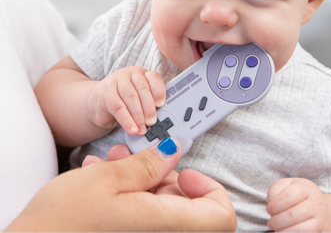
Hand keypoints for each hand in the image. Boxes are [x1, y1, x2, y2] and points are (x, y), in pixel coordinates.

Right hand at [6, 139, 236, 232]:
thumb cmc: (64, 220)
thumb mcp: (108, 179)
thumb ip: (148, 165)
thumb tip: (174, 151)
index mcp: (164, 225)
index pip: (221, 217)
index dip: (211, 189)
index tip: (185, 171)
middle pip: (186, 203)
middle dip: (163, 172)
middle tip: (138, 155)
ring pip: (160, 202)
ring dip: (142, 176)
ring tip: (115, 160)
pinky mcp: (129, 231)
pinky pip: (143, 209)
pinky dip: (130, 190)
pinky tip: (105, 175)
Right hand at [87, 66, 164, 134]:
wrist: (99, 103)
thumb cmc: (123, 101)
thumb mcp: (138, 100)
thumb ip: (148, 104)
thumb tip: (157, 119)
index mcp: (141, 73)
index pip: (153, 77)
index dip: (159, 91)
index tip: (161, 105)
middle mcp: (129, 74)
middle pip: (142, 88)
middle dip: (149, 107)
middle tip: (152, 122)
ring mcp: (116, 81)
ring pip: (131, 97)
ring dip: (138, 115)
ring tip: (142, 129)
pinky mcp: (105, 93)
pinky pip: (118, 107)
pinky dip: (127, 121)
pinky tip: (132, 129)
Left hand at [267, 178, 330, 232]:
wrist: (321, 208)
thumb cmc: (297, 195)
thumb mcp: (286, 186)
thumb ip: (275, 190)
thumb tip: (271, 204)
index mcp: (305, 187)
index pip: (288, 196)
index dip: (274, 205)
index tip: (269, 209)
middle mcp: (315, 202)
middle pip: (292, 214)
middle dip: (277, 221)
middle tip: (270, 223)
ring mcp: (320, 218)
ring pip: (300, 229)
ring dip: (283, 231)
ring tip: (276, 229)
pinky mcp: (322, 231)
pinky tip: (285, 232)